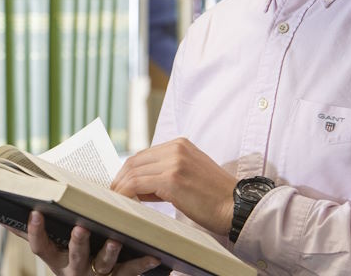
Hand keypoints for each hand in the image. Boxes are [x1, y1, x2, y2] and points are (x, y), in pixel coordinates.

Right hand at [23, 211, 160, 275]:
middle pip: (74, 256)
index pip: (40, 246)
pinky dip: (142, 263)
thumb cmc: (69, 259)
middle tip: (80, 228)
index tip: (35, 213)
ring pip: (104, 264)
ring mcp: (97, 275)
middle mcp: (74, 269)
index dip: (35, 232)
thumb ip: (30, 234)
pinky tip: (154, 255)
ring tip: (116, 239)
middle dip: (78, 243)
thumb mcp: (51, 250)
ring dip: (110, 252)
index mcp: (55, 258)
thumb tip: (4, 215)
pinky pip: (130, 271)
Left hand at [110, 137, 237, 235]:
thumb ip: (164, 175)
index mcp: (180, 144)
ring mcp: (174, 161)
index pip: (143, 155)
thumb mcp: (189, 176)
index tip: (119, 186)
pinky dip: (126, 193)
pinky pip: (137, 183)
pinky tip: (124, 203)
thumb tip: (137, 185)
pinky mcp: (171, 178)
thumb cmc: (215, 198)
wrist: (238, 206)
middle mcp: (176, 148)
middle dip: (120, 179)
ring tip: (116, 201)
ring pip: (133, 171)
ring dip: (120, 187)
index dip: (127, 171)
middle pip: (134, 160)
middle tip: (112, 195)